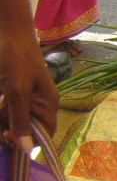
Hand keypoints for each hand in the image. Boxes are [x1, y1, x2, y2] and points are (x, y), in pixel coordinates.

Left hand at [0, 29, 58, 153]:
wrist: (7, 31)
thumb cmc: (15, 58)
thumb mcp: (16, 91)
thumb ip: (20, 119)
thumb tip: (27, 149)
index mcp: (48, 103)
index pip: (45, 133)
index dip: (30, 141)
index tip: (7, 138)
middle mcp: (40, 103)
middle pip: (28, 128)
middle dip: (11, 130)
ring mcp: (27, 97)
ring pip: (15, 119)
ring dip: (3, 120)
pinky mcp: (14, 91)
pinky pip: (9, 109)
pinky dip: (1, 112)